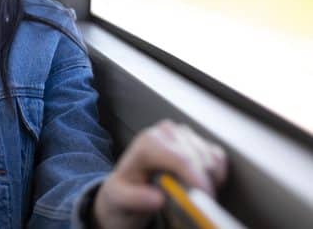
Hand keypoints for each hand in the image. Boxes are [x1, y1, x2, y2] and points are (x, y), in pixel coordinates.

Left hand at [92, 120, 227, 228]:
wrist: (130, 182)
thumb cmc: (125, 188)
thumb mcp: (120, 197)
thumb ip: (135, 198)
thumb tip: (158, 198)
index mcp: (148, 142)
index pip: (181, 159)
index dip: (197, 180)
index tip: (204, 200)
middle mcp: (166, 132)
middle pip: (200, 159)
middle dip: (205, 185)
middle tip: (198, 206)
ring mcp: (183, 134)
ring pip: (211, 158)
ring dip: (210, 180)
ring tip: (193, 195)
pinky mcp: (196, 140)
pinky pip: (218, 157)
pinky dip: (216, 174)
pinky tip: (200, 184)